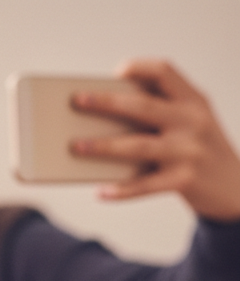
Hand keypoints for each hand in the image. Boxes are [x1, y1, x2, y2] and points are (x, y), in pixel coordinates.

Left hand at [71, 60, 239, 221]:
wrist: (235, 187)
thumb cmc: (199, 152)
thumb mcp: (191, 124)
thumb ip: (160, 116)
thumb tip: (104, 123)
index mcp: (193, 101)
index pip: (165, 72)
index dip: (139, 68)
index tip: (115, 72)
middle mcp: (192, 121)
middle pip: (143, 107)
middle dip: (106, 102)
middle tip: (77, 100)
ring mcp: (189, 151)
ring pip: (137, 146)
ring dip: (103, 146)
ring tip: (76, 146)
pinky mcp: (185, 180)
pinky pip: (144, 185)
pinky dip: (121, 190)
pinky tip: (100, 192)